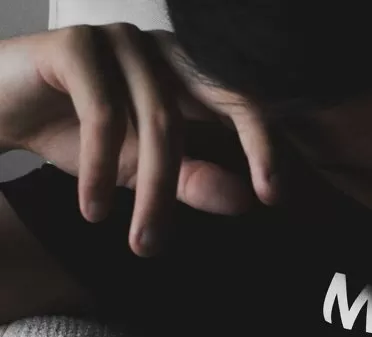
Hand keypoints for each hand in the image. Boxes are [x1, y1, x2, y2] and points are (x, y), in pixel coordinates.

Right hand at [0, 23, 278, 255]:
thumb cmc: (74, 135)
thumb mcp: (141, 170)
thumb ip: (193, 180)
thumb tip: (247, 199)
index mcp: (189, 75)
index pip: (243, 105)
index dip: (267, 146)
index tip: (277, 197)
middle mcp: (164, 51)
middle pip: (214, 106)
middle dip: (222, 168)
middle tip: (226, 218)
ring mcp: (123, 41)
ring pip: (159, 122)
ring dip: (152, 190)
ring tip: (140, 242)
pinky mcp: (76, 43)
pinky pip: (104, 112)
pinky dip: (100, 166)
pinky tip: (93, 207)